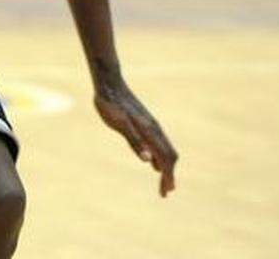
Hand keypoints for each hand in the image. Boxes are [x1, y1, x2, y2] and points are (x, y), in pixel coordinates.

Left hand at [94, 75, 177, 196]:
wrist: (109, 84)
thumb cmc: (111, 104)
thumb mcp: (118, 124)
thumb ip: (134, 141)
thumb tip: (148, 161)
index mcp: (150, 131)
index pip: (165, 159)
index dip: (167, 177)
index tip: (165, 193)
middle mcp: (154, 129)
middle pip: (169, 156)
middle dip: (169, 175)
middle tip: (165, 193)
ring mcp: (150, 125)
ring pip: (165, 150)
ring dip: (166, 167)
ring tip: (163, 182)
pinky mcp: (144, 123)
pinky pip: (157, 143)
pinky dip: (159, 157)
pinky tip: (153, 162)